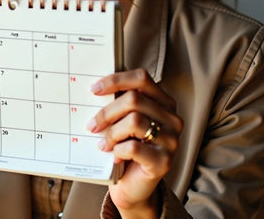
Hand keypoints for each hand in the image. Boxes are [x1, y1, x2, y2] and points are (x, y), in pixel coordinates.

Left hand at [88, 68, 182, 216]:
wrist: (133, 185)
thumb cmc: (126, 146)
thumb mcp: (123, 119)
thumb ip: (118, 101)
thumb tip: (96, 85)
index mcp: (163, 101)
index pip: (141, 78)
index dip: (116, 80)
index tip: (94, 89)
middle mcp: (172, 118)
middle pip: (134, 99)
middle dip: (107, 112)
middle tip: (92, 125)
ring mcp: (171, 140)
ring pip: (134, 121)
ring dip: (112, 133)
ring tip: (103, 143)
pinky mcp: (164, 162)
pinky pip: (134, 147)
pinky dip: (118, 150)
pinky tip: (115, 155)